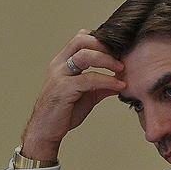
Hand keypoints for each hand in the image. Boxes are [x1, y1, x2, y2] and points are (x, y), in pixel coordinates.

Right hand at [20, 29, 125, 160]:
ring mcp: (59, 76)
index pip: (81, 38)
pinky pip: (89, 79)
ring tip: (122, 68)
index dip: (102, 40)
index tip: (119, 50)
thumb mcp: (88, 95)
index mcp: (63, 62)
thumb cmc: (65, 112)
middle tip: (122, 56)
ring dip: (107, 59)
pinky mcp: (63, 89)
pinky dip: (107, 80)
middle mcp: (59, 65)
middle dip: (105, 45)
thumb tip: (123, 80)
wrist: (47, 131)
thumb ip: (102, 85)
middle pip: (82, 40)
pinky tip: (119, 86)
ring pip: (84, 55)